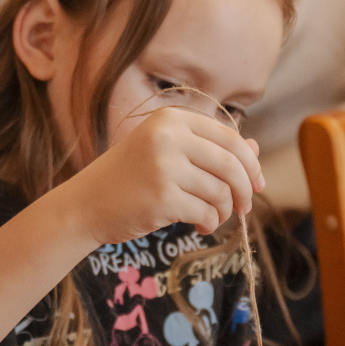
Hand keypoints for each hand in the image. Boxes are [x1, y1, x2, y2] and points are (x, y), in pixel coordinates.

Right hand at [68, 106, 263, 246]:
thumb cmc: (129, 178)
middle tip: (244, 207)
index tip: (257, 184)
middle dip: (246, 190)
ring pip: (221, 192)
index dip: (251, 163)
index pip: (230, 137)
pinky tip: (198, 226)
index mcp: (172, 119)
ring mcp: (164, 166)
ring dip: (224, 211)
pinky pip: (206, 213)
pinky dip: (209, 224)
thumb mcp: (168, 153)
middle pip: (232, 164)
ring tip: (211, 218)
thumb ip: (210, 149)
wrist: (86, 203)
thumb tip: (256, 150)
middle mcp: (169, 136)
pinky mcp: (162, 197)